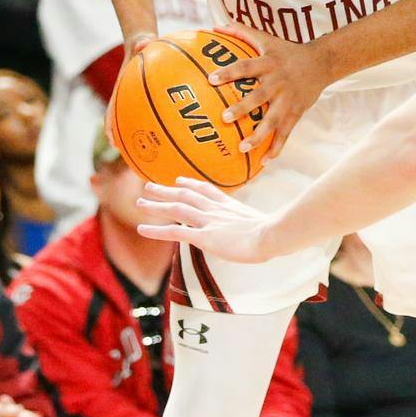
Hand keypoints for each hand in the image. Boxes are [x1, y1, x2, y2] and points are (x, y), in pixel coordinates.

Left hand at [135, 178, 278, 262]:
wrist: (272, 235)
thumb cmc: (275, 232)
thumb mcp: (265, 222)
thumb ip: (257, 225)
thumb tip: (265, 233)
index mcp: (229, 206)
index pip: (206, 190)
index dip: (191, 183)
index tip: (179, 179)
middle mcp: (215, 210)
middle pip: (186, 195)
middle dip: (166, 190)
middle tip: (149, 186)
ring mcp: (208, 222)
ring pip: (176, 208)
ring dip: (156, 205)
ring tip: (140, 202)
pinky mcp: (203, 237)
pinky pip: (174, 231)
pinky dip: (156, 229)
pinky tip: (141, 228)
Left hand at [210, 24, 333, 158]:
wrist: (322, 63)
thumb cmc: (288, 50)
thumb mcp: (267, 39)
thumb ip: (241, 32)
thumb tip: (215, 26)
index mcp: (268, 64)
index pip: (246, 67)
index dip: (229, 72)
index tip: (211, 79)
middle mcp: (278, 83)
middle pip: (259, 96)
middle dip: (243, 107)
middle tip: (225, 118)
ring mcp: (288, 100)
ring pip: (272, 120)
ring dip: (258, 135)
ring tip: (242, 148)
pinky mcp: (296, 113)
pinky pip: (286, 133)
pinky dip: (276, 148)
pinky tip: (264, 162)